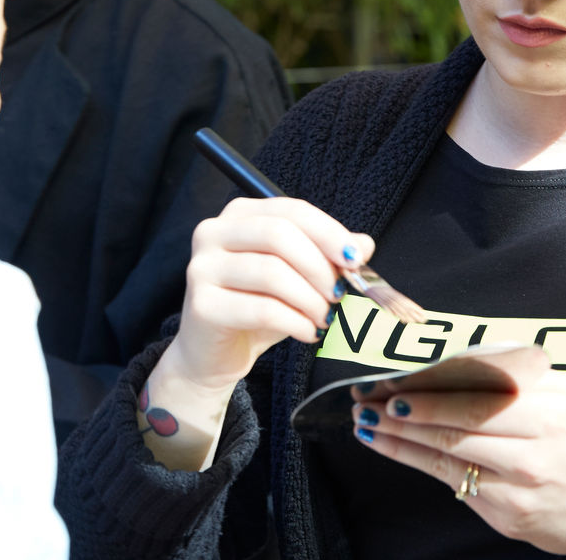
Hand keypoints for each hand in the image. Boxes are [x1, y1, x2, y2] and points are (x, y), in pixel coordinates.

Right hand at [163, 196, 374, 394]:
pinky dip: (295, 322)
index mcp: (238, 215)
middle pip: (279, 235)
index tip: (355, 259)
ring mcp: (201, 267)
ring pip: (271, 273)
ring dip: (310, 299)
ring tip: (325, 318)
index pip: (291, 210)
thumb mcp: (297, 278)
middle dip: (319, 266)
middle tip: (340, 294)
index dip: (328, 232)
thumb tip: (364, 245)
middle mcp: (213, 232)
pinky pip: (261, 309)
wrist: (214, 354)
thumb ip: (327, 257)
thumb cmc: (257, 308)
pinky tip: (309, 333)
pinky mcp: (201, 305)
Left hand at [351, 371, 565, 559]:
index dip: (430, 386)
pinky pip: (454, 484)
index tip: (394, 379)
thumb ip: (524, 372)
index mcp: (550, 408)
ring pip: (446, 455)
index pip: (477, 391)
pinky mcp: (509, 515)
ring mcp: (519, 485)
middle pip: (455, 423)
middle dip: (403, 410)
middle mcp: (533, 447)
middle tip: (367, 398)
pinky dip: (416, 464)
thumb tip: (467, 355)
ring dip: (398, 438)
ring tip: (365, 423)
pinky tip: (391, 449)